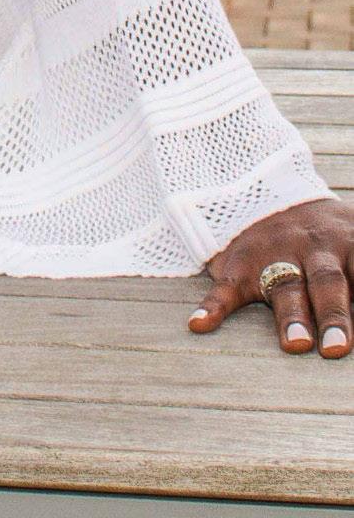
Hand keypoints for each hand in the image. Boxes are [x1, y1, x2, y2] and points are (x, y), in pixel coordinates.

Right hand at [189, 199, 353, 356]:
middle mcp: (314, 248)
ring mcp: (275, 254)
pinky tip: (200, 324)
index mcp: (350, 244)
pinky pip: (225, 286)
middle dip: (335, 315)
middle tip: (338, 348)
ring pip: (284, 285)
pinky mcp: (241, 264)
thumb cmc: (331, 239)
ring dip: (291, 315)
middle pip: (327, 281)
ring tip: (296, 344)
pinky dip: (213, 306)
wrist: (267, 190)